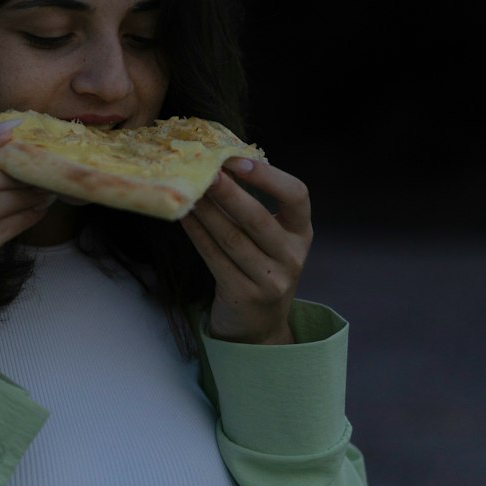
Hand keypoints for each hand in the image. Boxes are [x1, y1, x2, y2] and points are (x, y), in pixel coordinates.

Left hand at [179, 158, 312, 344]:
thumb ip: (256, 207)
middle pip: (258, 219)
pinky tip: (184, 216)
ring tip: (188, 190)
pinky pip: (215, 258)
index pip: (297, 196)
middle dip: (230, 193)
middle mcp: (291, 256)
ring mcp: (269, 280)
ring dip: (207, 211)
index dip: (269, 177)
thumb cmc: (261, 267)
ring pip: (232, 239)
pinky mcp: (243, 295)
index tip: (239, 161)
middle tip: (206, 171)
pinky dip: (197, 234)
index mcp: (301, 233)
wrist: (258, 325)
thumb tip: (219, 163)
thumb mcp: (273, 239)